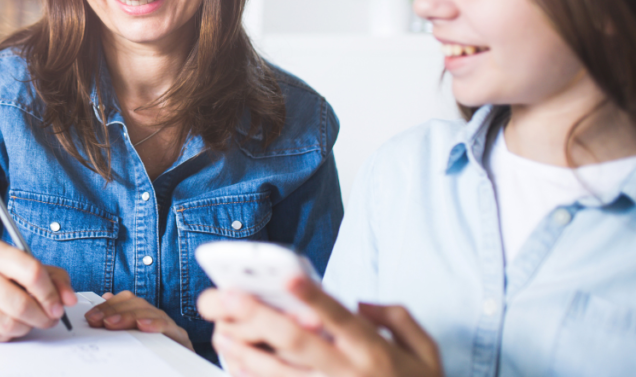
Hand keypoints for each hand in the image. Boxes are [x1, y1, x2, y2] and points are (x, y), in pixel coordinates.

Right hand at [0, 239, 76, 341]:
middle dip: (42, 317)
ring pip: (8, 324)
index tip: (59, 306)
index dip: (50, 294)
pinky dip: (8, 335)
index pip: (31, 272)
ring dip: (27, 327)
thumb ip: (54, 278)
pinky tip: (9, 323)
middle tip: (49, 318)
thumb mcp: (24, 263)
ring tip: (29, 320)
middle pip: (20, 304)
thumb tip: (69, 300)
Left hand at [85, 290, 193, 350]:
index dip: (109, 305)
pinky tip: (142, 326)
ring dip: (129, 316)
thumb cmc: (155, 359)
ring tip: (112, 323)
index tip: (91, 316)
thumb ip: (121, 321)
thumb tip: (105, 297)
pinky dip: (155, 324)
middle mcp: (159, 318)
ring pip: (151, 312)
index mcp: (146, 316)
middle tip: (98, 321)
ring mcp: (171, 327)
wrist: (180, 372)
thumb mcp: (132, 340)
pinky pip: (169, 327)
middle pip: (138, 304)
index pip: (127, 300)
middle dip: (115, 310)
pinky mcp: (182, 339)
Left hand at [198, 278, 441, 376]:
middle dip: (261, 318)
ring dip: (249, 353)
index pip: (340, 317)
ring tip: (221, 333)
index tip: (287, 278)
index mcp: (374, 349)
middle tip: (228, 298)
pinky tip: (237, 367)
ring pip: (284, 374)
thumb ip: (394, 316)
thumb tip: (359, 304)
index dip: (313, 298)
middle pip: (300, 343)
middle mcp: (350, 372)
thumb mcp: (425, 350)